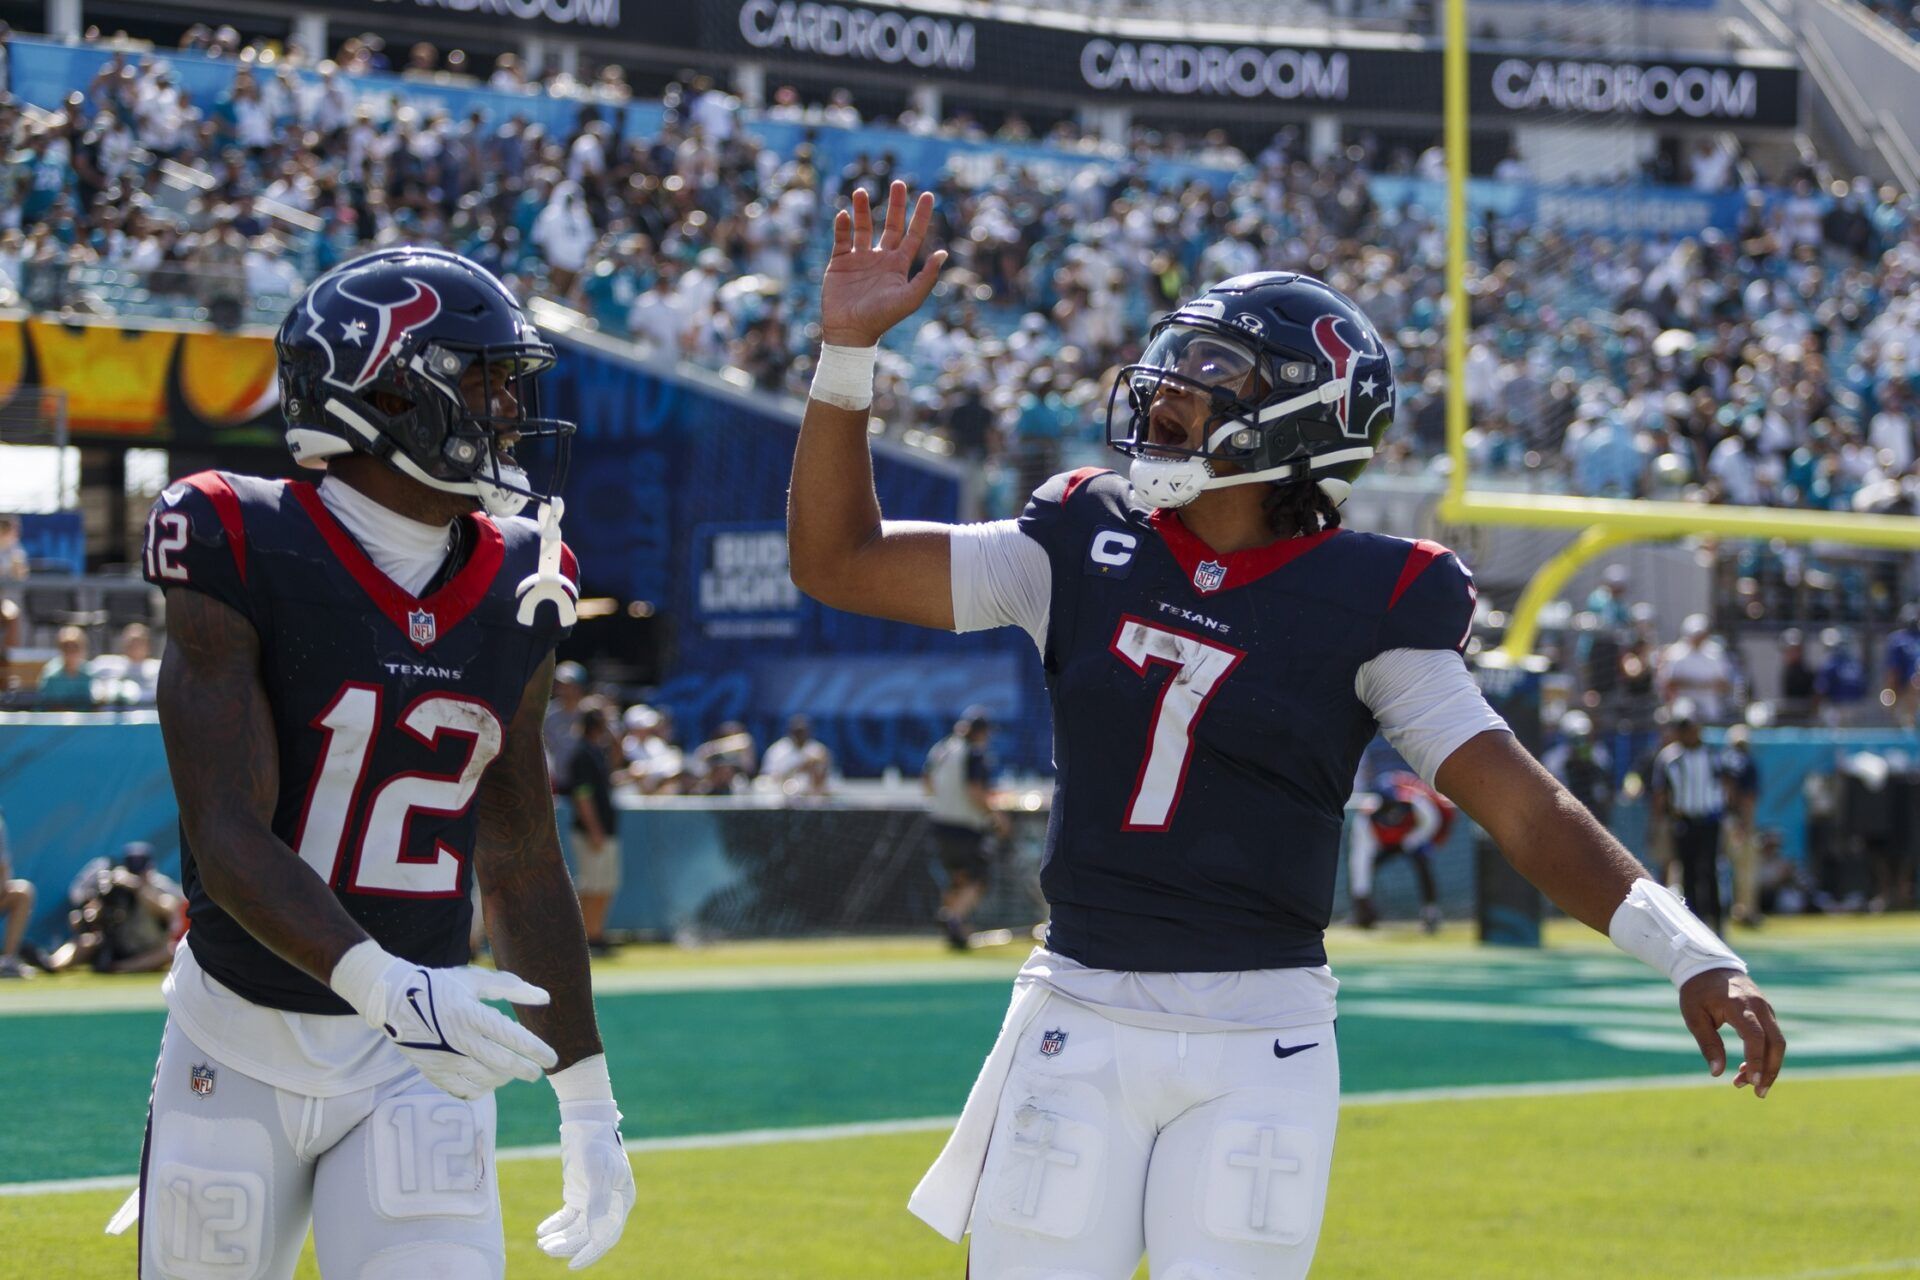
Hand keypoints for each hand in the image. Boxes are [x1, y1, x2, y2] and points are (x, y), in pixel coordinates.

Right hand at [337, 946, 558, 1099]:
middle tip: (537, 1073)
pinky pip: (464, 1091)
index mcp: (471, 1015)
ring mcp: (445, 1060)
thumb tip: (545, 998)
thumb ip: (512, 988)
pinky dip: (481, 1089)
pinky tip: (488, 1080)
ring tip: (511, 1071)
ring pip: (485, 1080)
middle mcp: (459, 1040)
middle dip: (525, 1071)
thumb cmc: (441, 986)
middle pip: (502, 1064)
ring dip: (504, 1078)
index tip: (552, 1058)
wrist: (395, 1001)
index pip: (512, 1037)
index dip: (535, 1050)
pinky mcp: (433, 1072)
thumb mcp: (475, 980)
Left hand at [538, 1101, 635, 1269]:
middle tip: (547, 1249)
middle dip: (568, 1246)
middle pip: (589, 1235)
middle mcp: (609, 1204)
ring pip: (576, 1228)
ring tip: (542, 1243)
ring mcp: (593, 1200)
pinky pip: (567, 1217)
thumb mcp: (598, 1172)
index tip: (572, 1265)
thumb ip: (598, 1204)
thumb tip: (596, 1235)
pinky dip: (556, 1224)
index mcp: (621, 1201)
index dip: (590, 1252)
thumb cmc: (597, 1146)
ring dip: (560, 1237)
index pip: (607, 1236)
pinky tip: (542, 1231)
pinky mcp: (579, 1195)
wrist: (586, 1124)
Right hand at [819, 180, 946, 347]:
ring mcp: (860, 259)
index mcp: (899, 265)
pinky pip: (841, 238)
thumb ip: (926, 277)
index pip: (913, 235)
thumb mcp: (909, 298)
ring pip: (863, 227)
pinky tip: (843, 214)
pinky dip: (842, 226)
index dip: (921, 215)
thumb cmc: (882, 318)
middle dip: (895, 204)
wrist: (850, 331)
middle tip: (899, 183)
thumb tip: (944, 253)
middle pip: (891, 225)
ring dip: (862, 209)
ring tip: (861, 191)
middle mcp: (881, 258)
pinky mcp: (839, 262)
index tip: (927, 194)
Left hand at [1678, 968, 1785, 1097]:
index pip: (1755, 1036)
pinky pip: (1771, 1037)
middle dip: (1770, 1070)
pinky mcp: (1766, 1013)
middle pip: (1776, 1042)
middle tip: (1758, 1093)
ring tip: (1747, 1084)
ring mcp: (1766, 1009)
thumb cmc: (1697, 992)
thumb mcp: (1694, 1017)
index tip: (1752, 1082)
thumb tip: (1717, 1073)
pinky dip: (1764, 1054)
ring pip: (1777, 1042)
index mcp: (1738, 1005)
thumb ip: (1708, 1044)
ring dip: (1767, 1065)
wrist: (1709, 966)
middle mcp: (1758, 1006)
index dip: (1757, 1060)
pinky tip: (1748, 1068)